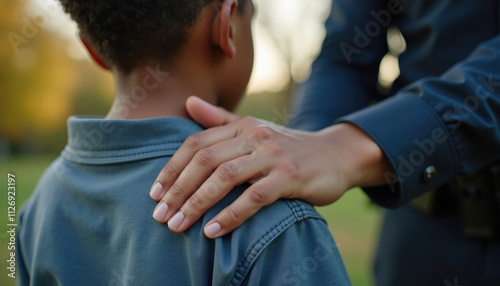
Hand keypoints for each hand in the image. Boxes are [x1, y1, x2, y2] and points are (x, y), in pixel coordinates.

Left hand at [150, 96, 391, 237]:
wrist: (335, 155)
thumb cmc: (288, 147)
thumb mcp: (254, 129)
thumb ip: (220, 119)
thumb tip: (187, 102)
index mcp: (242, 125)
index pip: (196, 144)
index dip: (171, 169)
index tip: (154, 193)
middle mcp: (255, 137)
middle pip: (205, 161)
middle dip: (177, 189)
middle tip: (160, 215)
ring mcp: (273, 156)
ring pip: (225, 178)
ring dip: (197, 204)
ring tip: (178, 225)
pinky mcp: (290, 177)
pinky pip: (254, 197)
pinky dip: (231, 215)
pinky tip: (213, 231)